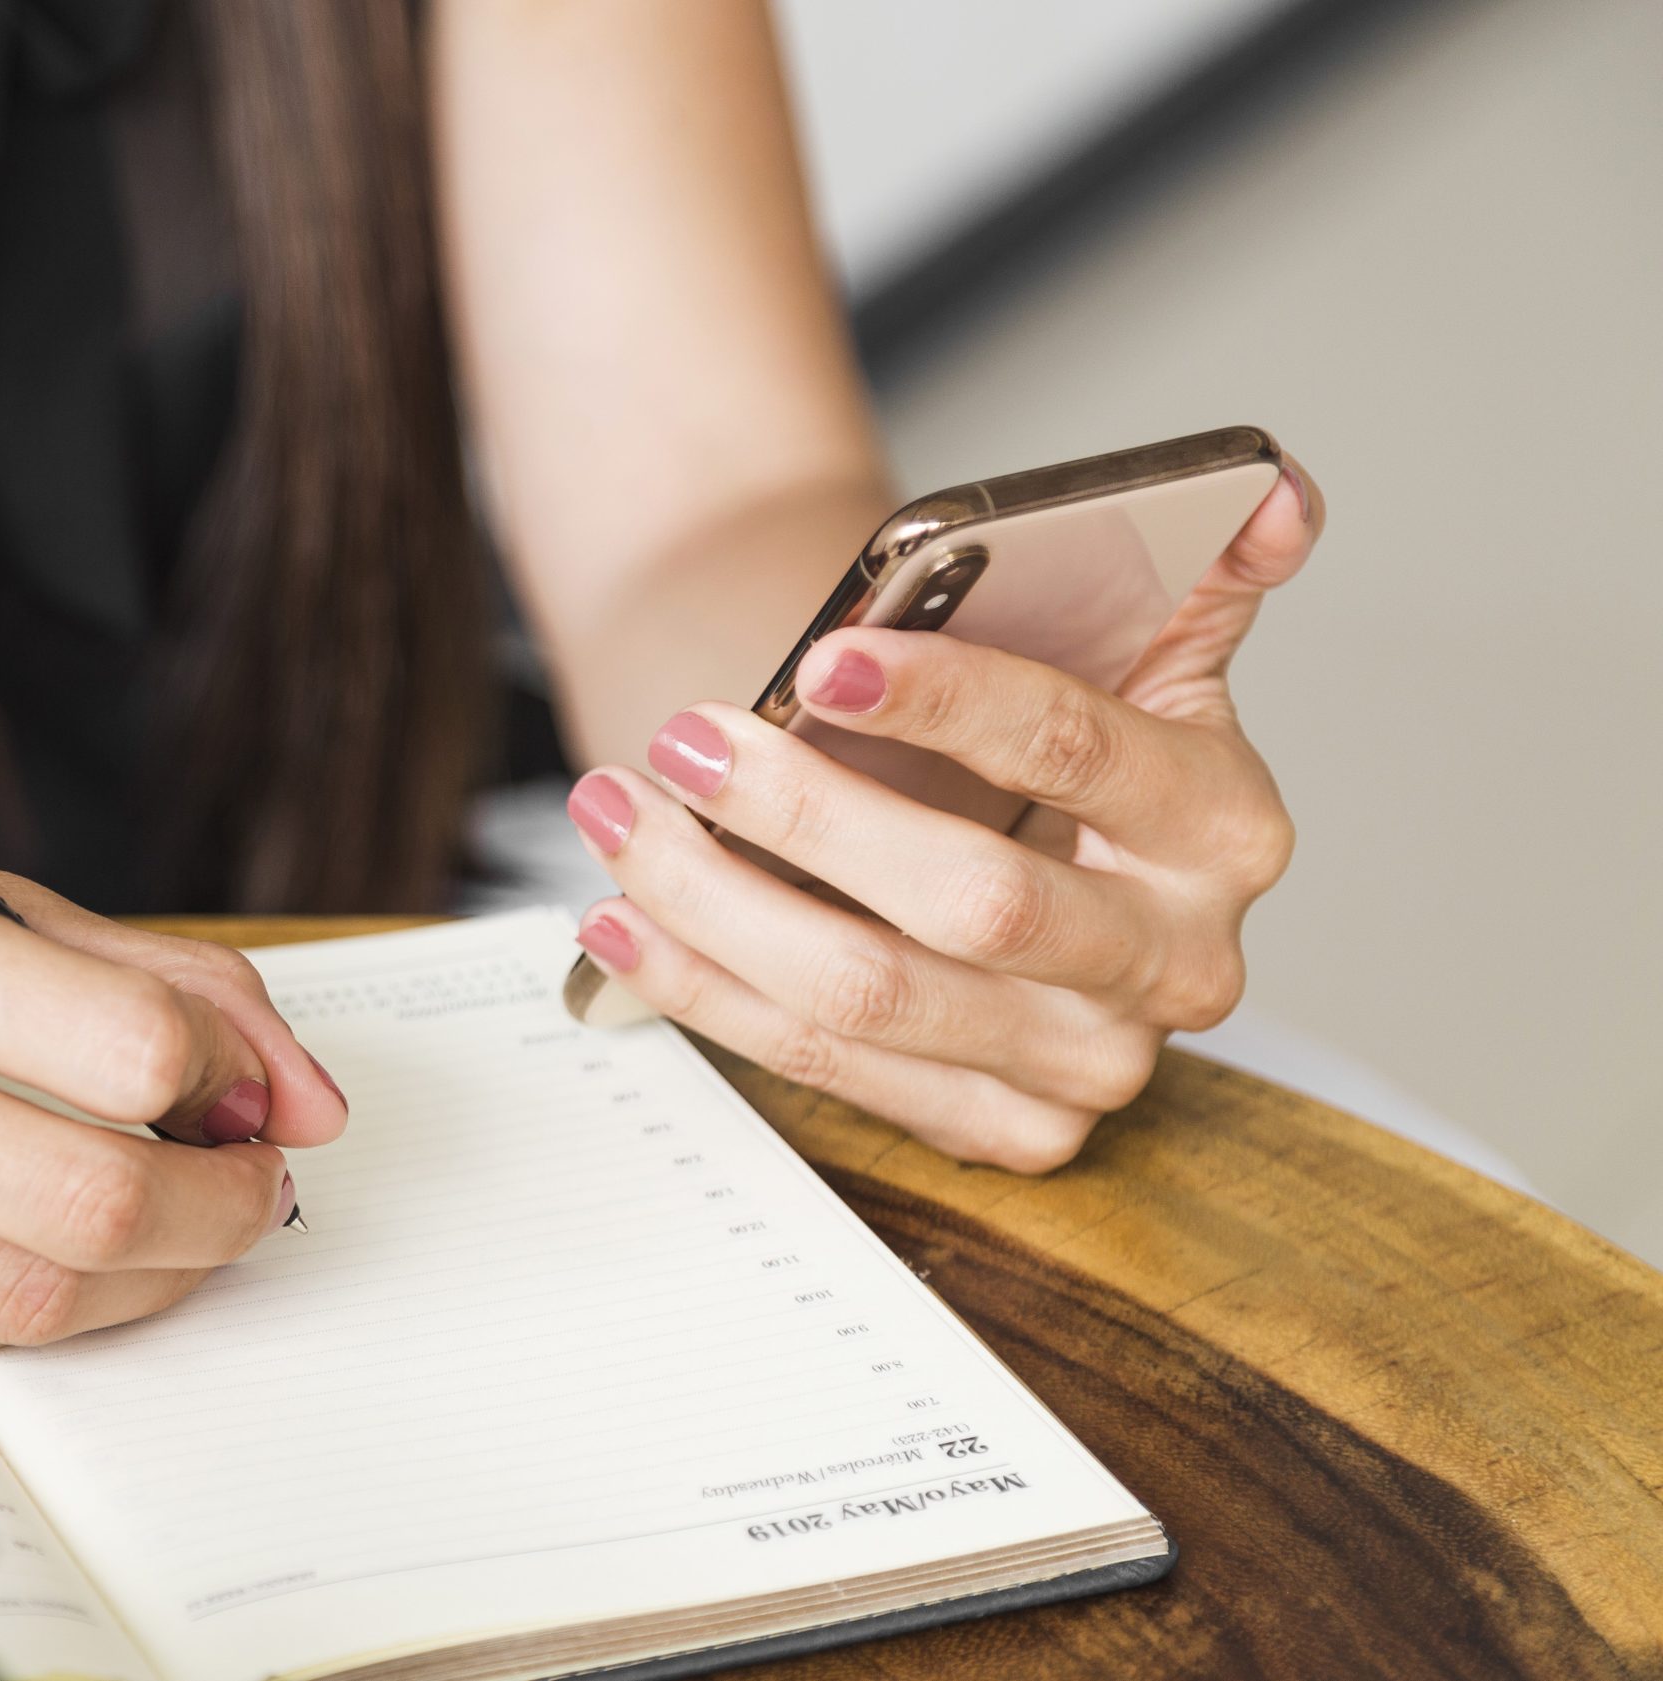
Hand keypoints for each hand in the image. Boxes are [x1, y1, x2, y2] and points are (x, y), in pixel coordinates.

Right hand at [0, 799, 343, 1357]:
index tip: (239, 1087)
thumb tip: (299, 1088)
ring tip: (163, 1223)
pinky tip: (32, 1252)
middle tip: (247, 1186)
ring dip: (144, 1276)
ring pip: (21, 1300)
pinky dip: (18, 1307)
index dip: (226, 1075)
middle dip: (220, 1209)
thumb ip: (129, 968)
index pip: (122, 1043)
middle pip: (90, 1199)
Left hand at [564, 460, 1322, 1170]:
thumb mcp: (1134, 645)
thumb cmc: (1044, 739)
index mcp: (1224, 824)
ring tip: (618, 813)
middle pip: (973, 899)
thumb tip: (1276, 492)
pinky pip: (828, 1069)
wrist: (1014, 855)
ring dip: (719, 904)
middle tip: (683, 740)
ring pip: (873, 996)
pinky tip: (626, 923)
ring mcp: (1092, 1061)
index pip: (1076, 752)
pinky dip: (708, 991)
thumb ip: (1194, 561)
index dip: (946, 701)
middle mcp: (1177, 961)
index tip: (820, 657)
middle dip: (806, 814)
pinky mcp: (1008, 1131)